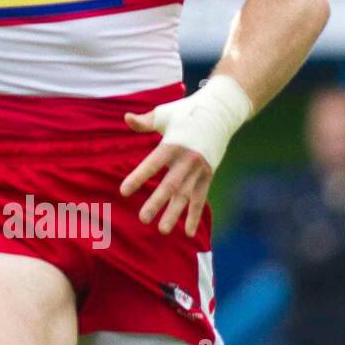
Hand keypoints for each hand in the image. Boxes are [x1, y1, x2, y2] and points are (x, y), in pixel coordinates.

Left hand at [120, 110, 213, 236]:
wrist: (221, 112)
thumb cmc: (186, 113)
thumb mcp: (165, 114)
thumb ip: (145, 122)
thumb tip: (126, 118)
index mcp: (172, 144)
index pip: (152, 164)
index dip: (138, 177)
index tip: (123, 191)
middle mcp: (186, 160)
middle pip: (170, 185)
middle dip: (157, 202)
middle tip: (143, 219)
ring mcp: (199, 169)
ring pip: (185, 195)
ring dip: (174, 214)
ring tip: (162, 230)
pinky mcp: (208, 175)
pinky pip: (200, 198)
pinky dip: (194, 216)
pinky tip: (186, 232)